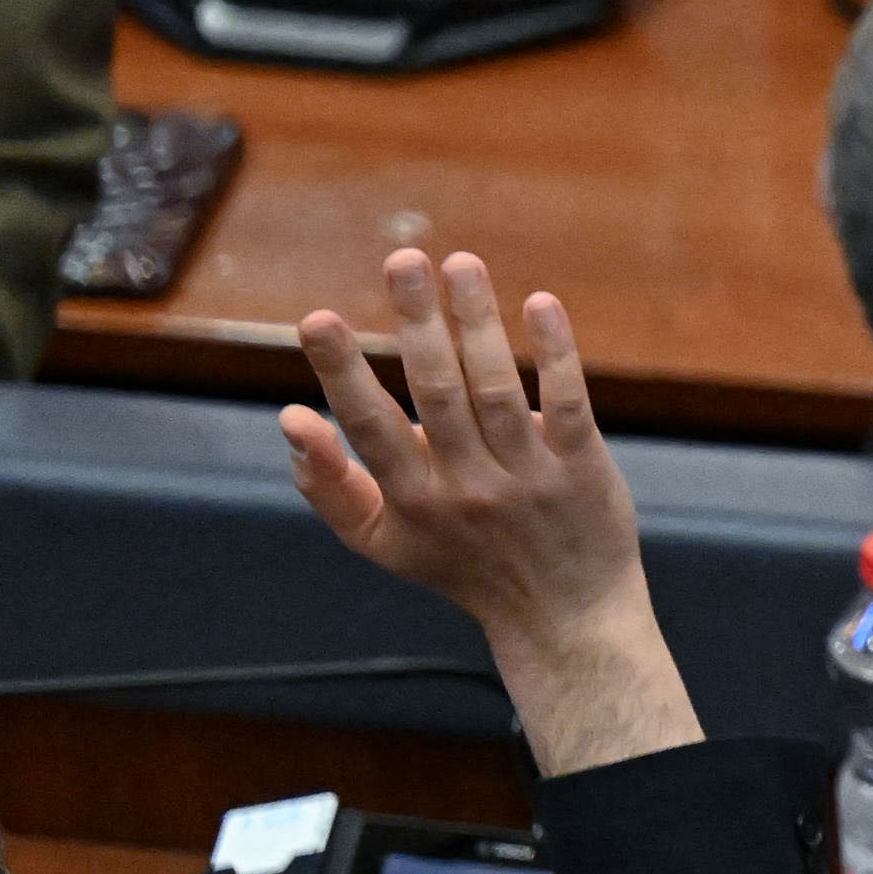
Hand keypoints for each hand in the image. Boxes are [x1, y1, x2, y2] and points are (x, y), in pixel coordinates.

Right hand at [283, 252, 695, 771]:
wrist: (563, 615)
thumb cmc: (462, 567)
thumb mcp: (382, 542)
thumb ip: (329, 486)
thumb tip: (289, 418)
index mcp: (412, 498)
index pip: (369, 425)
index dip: (342, 372)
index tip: (317, 317)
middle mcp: (467, 485)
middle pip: (436, 393)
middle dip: (415, 324)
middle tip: (401, 258)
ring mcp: (528, 476)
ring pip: (496, 388)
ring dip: (477, 321)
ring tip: (460, 262)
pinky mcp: (583, 467)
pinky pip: (566, 404)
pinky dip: (555, 355)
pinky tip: (541, 303)